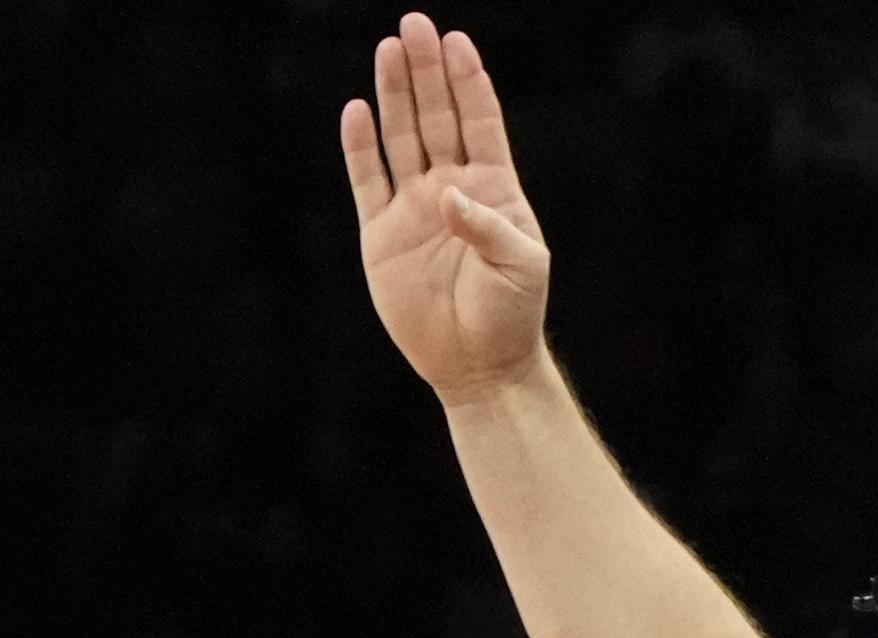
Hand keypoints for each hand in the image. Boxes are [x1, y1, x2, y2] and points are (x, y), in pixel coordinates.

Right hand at [340, 14, 553, 403]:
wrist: (478, 364)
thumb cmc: (513, 315)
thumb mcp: (521, 267)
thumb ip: (490, 227)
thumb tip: (448, 195)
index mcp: (494, 190)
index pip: (479, 123)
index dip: (469, 83)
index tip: (458, 42)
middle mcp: (451, 189)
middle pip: (436, 117)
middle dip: (427, 72)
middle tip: (415, 25)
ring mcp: (413, 207)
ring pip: (400, 137)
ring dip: (394, 94)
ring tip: (389, 49)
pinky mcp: (381, 232)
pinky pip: (366, 179)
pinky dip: (359, 146)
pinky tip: (356, 111)